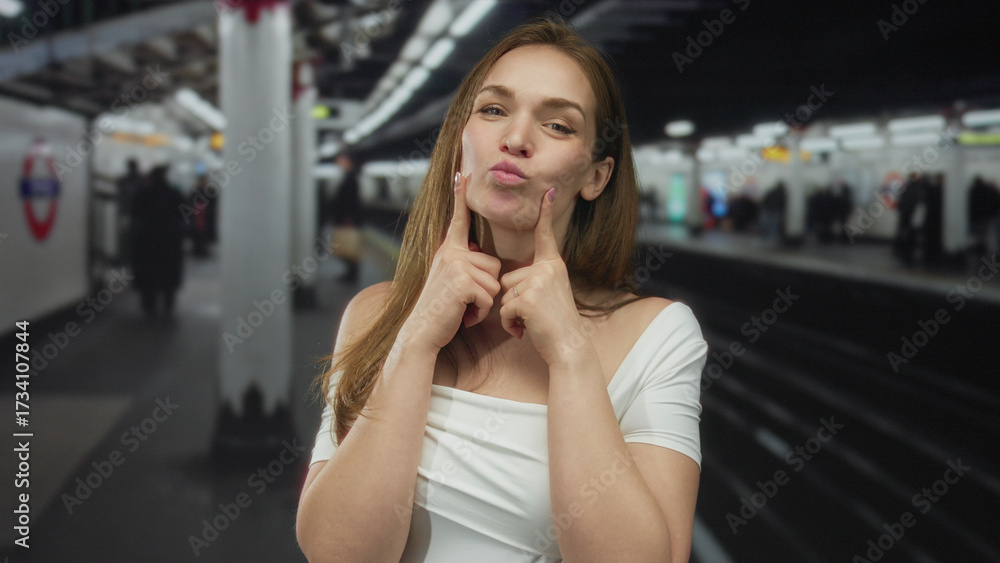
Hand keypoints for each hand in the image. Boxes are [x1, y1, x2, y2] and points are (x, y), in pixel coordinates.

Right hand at [401, 172, 501, 352]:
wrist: (421, 332)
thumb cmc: (440, 311)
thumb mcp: (449, 281)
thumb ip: (462, 265)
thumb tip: (479, 255)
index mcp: (448, 251)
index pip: (458, 220)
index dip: (460, 197)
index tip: (463, 173)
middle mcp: (451, 253)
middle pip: (493, 265)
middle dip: (486, 289)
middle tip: (463, 301)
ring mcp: (456, 266)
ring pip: (494, 283)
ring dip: (483, 303)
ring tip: (462, 309)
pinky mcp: (462, 282)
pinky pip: (488, 297)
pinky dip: (480, 313)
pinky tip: (464, 316)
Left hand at [498, 187, 584, 364]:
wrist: (569, 346)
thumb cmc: (556, 324)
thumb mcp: (550, 294)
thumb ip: (534, 280)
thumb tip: (509, 280)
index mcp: (552, 265)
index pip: (545, 235)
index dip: (546, 213)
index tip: (549, 190)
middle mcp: (547, 269)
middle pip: (508, 277)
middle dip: (512, 300)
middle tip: (533, 314)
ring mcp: (538, 282)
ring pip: (504, 294)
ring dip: (510, 313)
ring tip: (530, 322)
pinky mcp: (528, 298)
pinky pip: (504, 309)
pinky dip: (510, 324)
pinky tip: (525, 330)